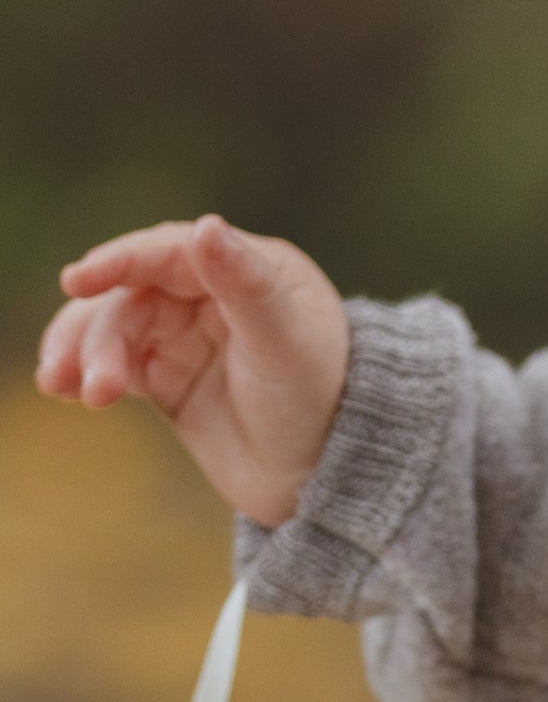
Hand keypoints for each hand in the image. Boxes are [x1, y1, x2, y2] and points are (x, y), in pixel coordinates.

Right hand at [37, 216, 349, 526]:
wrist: (326, 474)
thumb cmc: (324, 399)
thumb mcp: (286, 342)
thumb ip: (245, 285)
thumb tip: (204, 227)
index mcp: (250, 267)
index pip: (170, 251)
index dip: (121, 261)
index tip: (78, 280)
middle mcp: (213, 294)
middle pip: (133, 296)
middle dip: (101, 334)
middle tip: (96, 386)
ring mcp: (186, 335)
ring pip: (115, 330)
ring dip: (86, 356)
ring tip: (77, 394)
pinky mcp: (168, 377)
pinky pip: (115, 362)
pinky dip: (85, 372)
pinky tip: (66, 391)